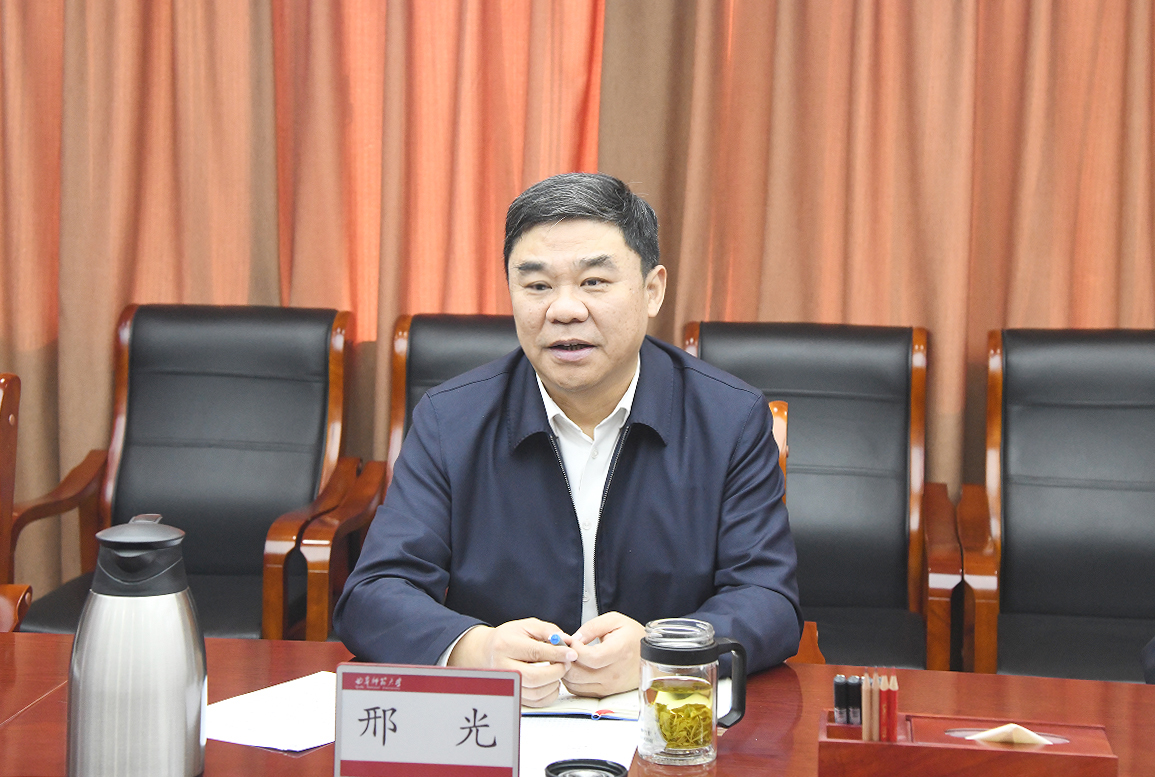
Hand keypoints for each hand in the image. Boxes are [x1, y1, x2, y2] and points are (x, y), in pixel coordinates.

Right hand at [447, 618, 576, 706]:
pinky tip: (551, 683)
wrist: (487, 651)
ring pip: (535, 692)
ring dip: (554, 684)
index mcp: (506, 645)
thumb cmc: (509, 637)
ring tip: (558, 672)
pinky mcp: (512, 694)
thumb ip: (547, 631)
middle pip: (534, 677)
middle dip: (556, 671)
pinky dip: (548, 695)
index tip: (572, 654)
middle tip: (566, 664)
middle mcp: (503, 666)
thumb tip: (566, 640)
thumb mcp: (527, 626)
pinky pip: (534, 702)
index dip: (557, 654)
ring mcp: (506, 683)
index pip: (535, 652)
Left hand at [563, 612, 644, 696]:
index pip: (591, 658)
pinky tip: (575, 668)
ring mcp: (610, 686)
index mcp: (619, 651)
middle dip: (565, 661)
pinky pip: (580, 692)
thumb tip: (574, 639)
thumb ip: (592, 627)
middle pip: (579, 674)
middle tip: (564, 650)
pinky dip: (572, 681)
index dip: (575, 649)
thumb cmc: (633, 637)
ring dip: (567, 672)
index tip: (571, 641)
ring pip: (576, 685)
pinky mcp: (605, 692)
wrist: (650, 656)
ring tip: (569, 658)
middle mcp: (615, 673)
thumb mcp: (615, 620)